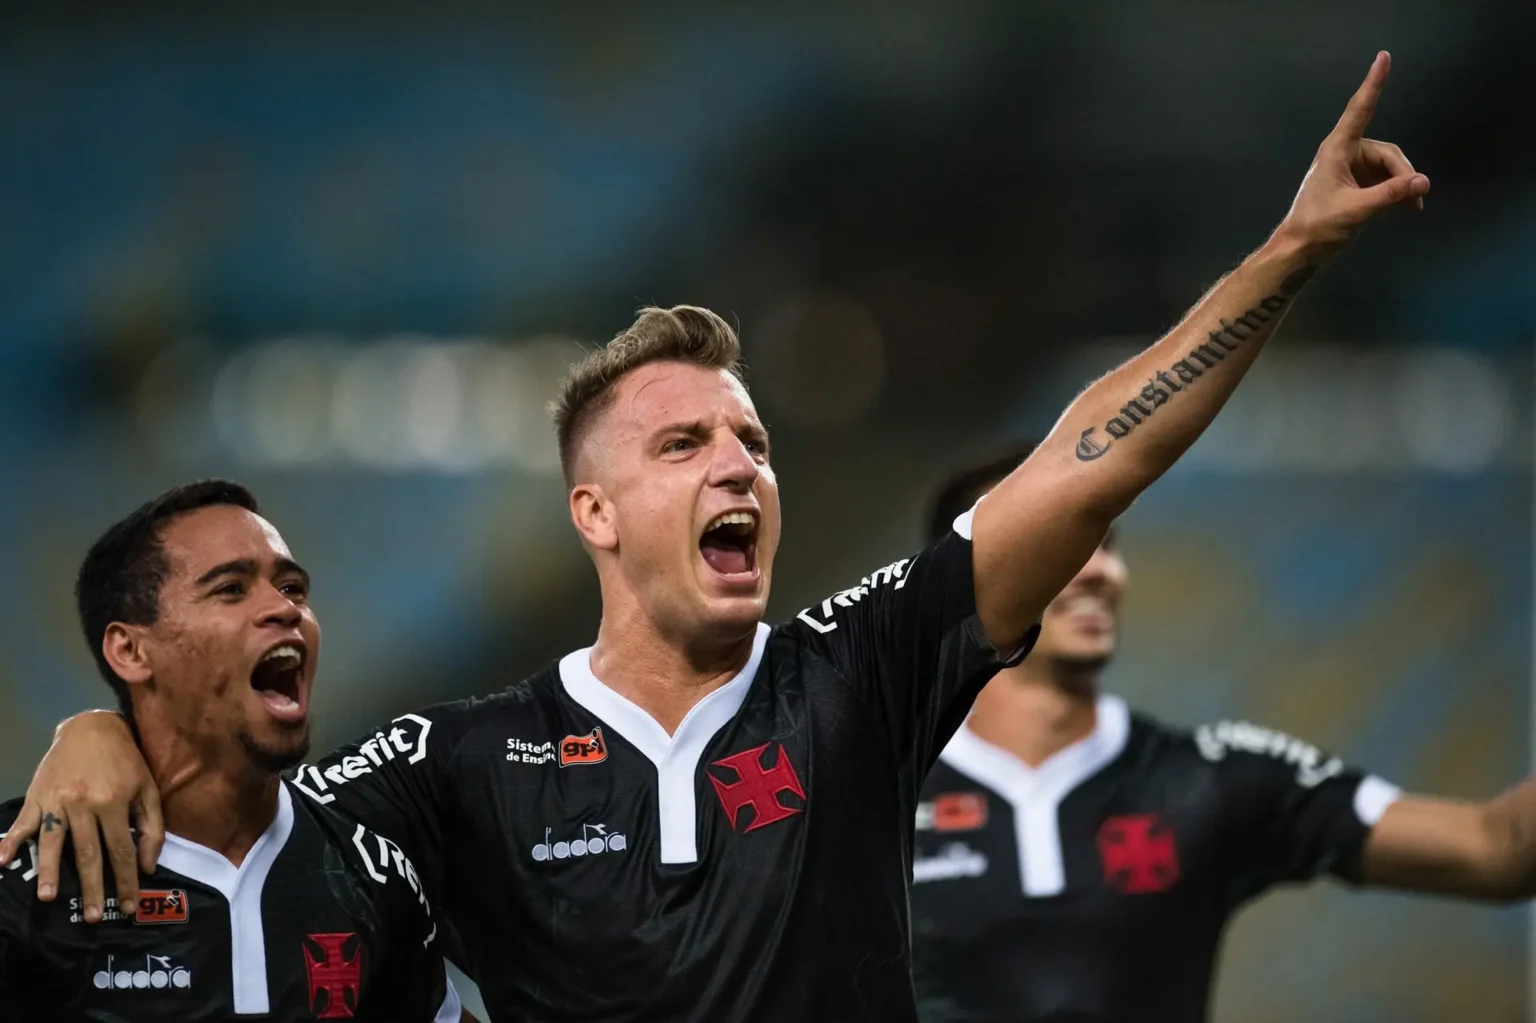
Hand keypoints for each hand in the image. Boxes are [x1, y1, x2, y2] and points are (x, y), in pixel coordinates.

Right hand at [0, 711, 162, 922]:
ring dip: (49, 871)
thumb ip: (151, 827)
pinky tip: (1, 862)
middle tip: (90, 917)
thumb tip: (147, 866)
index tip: (128, 906)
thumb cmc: (125, 762)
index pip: (121, 850)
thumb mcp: (148, 789)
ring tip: (47, 897)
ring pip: (52, 841)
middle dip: (90, 887)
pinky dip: (10, 842)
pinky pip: (23, 822)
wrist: (92, 727)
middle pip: (87, 853)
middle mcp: (84, 804)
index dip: (125, 880)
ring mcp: (57, 800)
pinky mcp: (37, 796)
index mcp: (114, 803)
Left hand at [1276, 51, 1429, 257]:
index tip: (1383, 57)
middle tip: (1414, 200)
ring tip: (1411, 208)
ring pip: (1390, 167)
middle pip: (1388, 153)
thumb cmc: (1318, 227)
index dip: (1373, 82)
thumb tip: (1423, 181)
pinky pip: (1385, 180)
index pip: (1360, 109)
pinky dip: (1396, 192)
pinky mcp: (1356, 183)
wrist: (1300, 249)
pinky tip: (1406, 208)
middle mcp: (1345, 152)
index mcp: (1337, 149)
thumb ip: (1391, 194)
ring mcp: (1351, 168)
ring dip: (1402, 186)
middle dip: (1403, 174)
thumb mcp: (1358, 210)